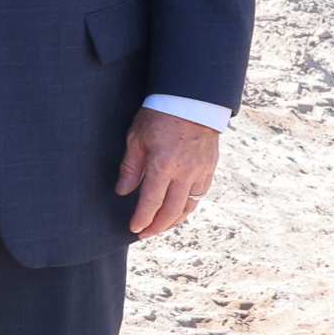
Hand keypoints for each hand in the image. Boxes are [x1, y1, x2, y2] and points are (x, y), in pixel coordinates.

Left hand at [114, 106, 221, 239]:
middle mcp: (185, 172)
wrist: (192, 100)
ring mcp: (200, 171)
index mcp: (163, 165)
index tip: (134, 229)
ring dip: (175, 221)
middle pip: (172, 210)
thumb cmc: (159, 115)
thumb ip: (130, 167)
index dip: (142, 219)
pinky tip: (179, 211)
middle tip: (144, 234)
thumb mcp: (136, 138)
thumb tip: (123, 191)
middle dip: (157, 226)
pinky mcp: (210, 168)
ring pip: (189, 206)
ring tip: (161, 228)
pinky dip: (189, 207)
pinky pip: (200, 194)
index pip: (151, 202)